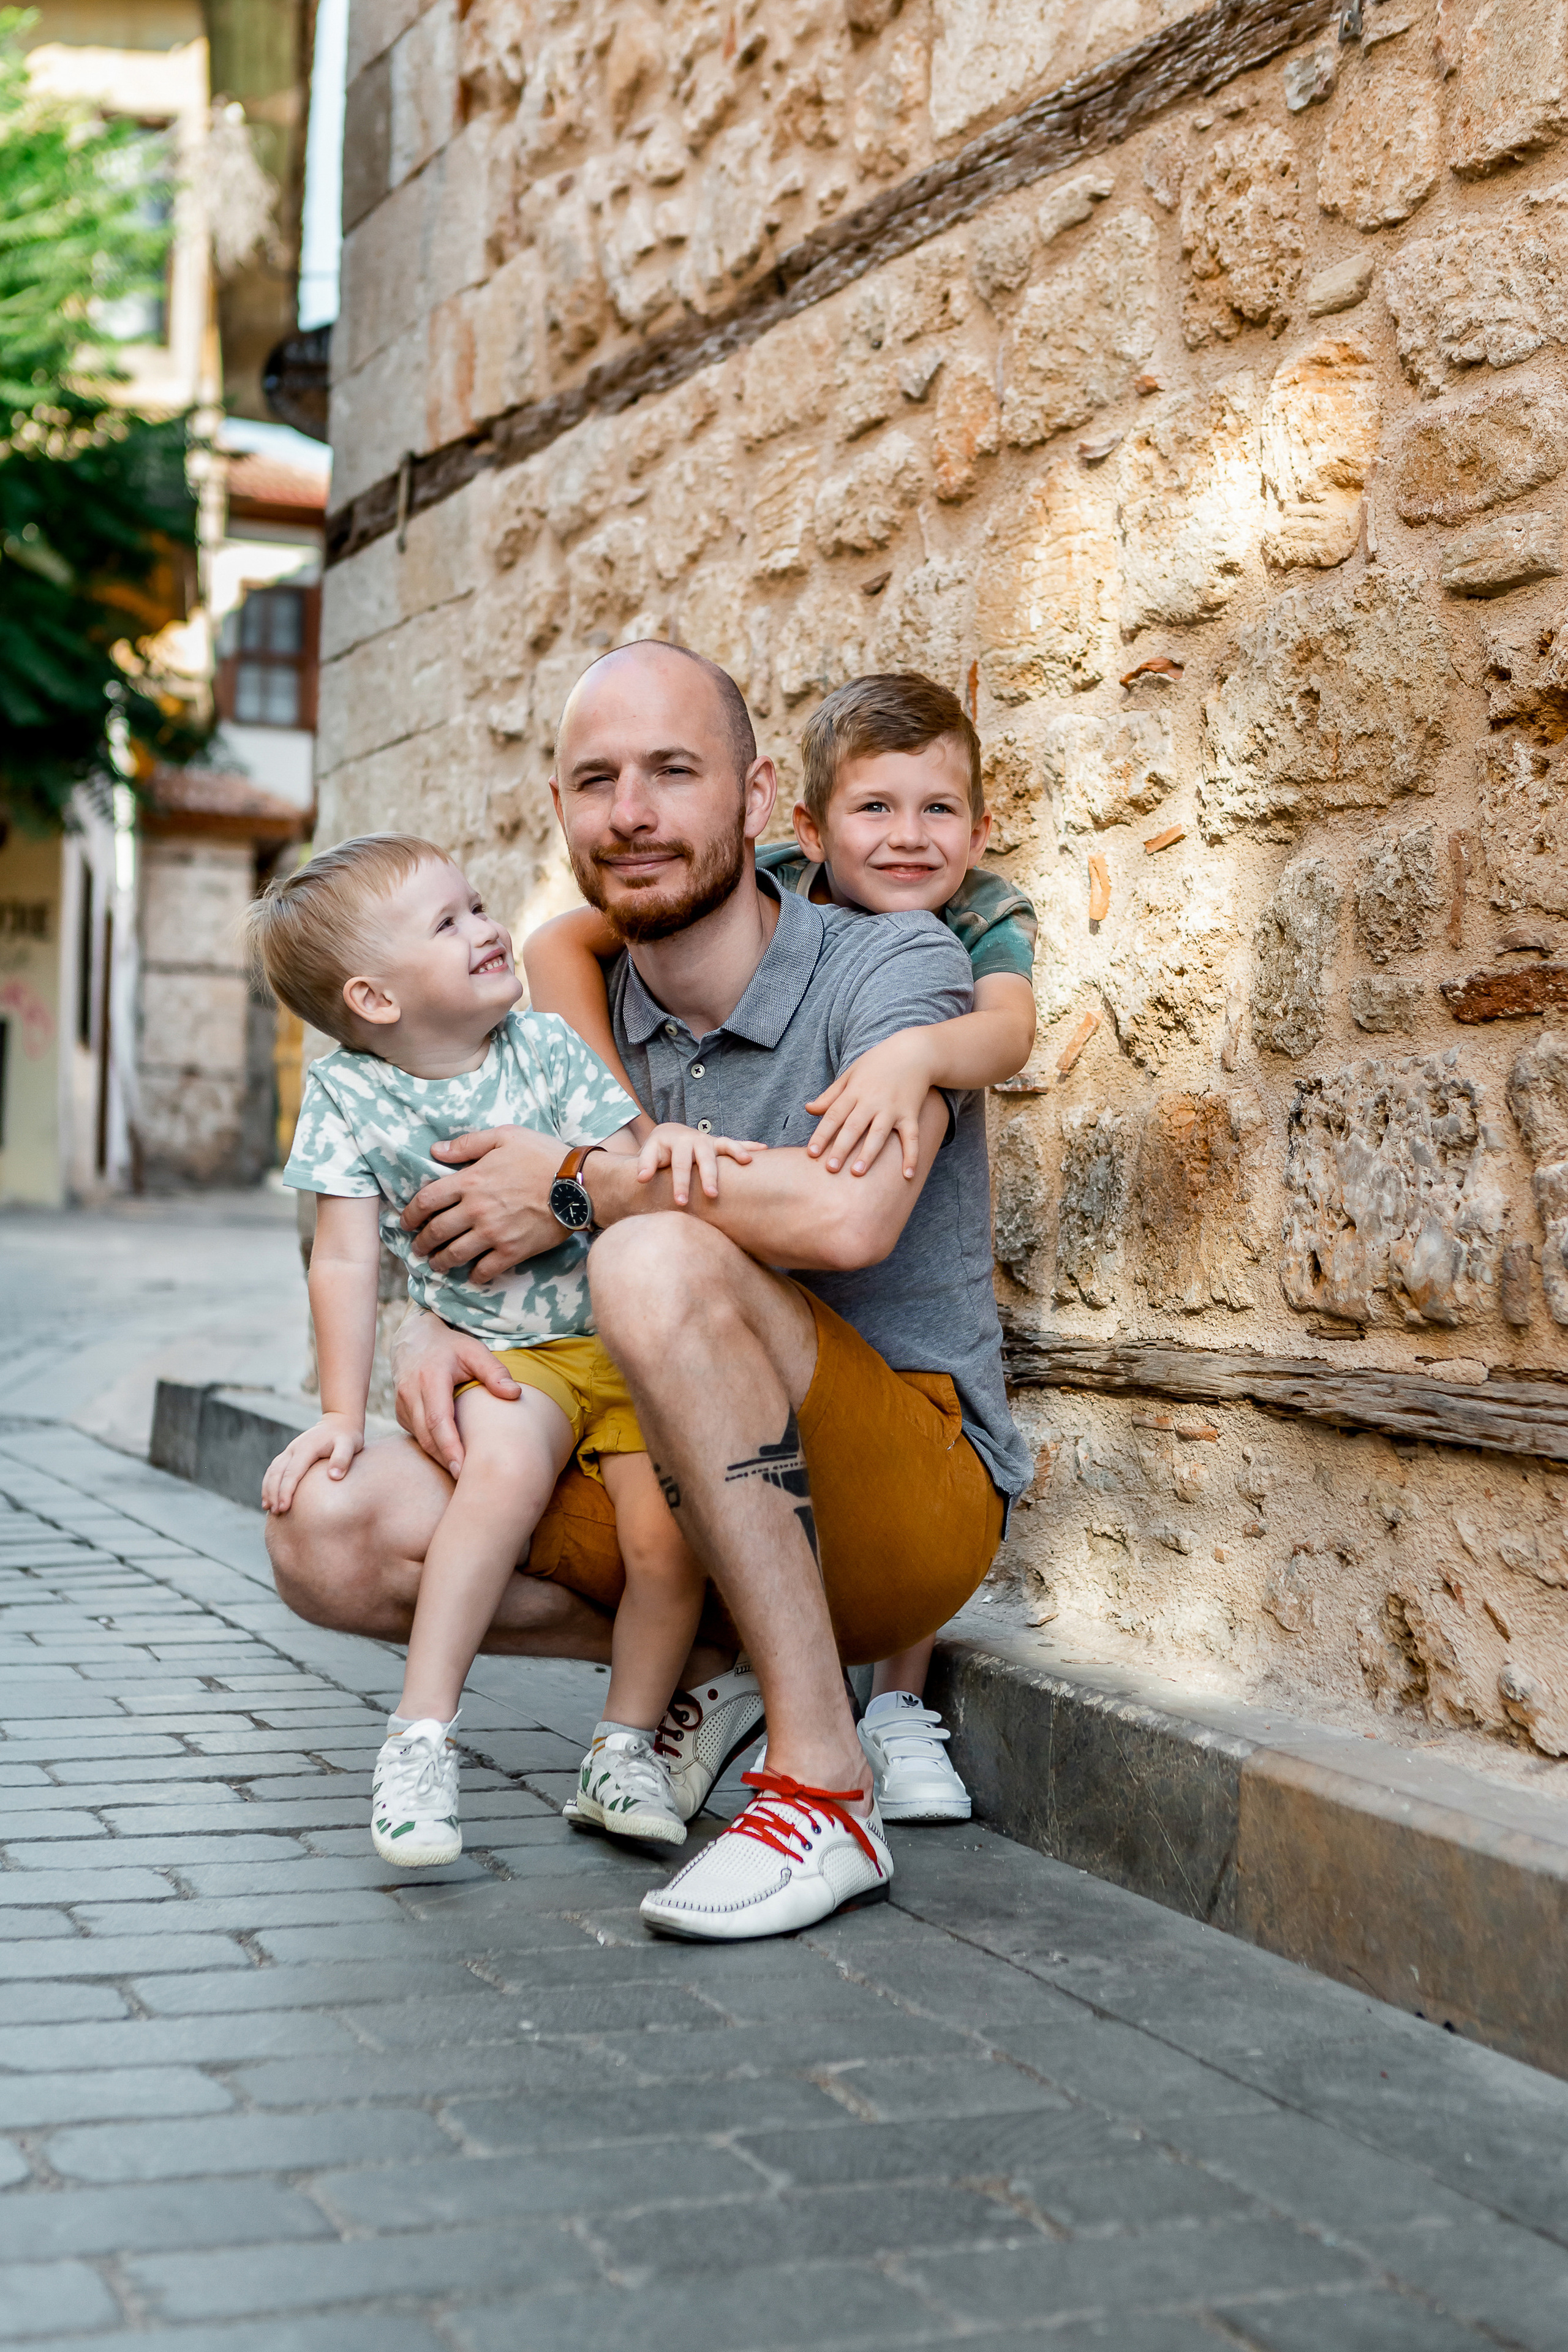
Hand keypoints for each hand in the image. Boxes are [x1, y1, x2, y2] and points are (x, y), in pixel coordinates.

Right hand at [262, 1414, 363, 1513]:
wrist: (339, 1422)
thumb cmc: (346, 1436)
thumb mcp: (350, 1444)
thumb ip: (342, 1459)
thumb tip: (334, 1477)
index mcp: (306, 1448)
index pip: (291, 1472)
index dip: (286, 1491)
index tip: (284, 1507)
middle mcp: (294, 1448)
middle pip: (277, 1473)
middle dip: (273, 1493)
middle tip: (275, 1512)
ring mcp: (290, 1451)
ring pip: (272, 1471)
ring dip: (268, 1489)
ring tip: (268, 1509)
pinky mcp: (289, 1455)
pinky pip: (274, 1469)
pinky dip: (268, 1483)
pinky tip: (269, 1497)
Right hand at [392, 1307, 521, 1476]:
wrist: (414, 1338)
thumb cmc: (451, 1347)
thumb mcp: (475, 1351)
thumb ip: (494, 1371)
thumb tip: (514, 1394)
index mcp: (430, 1378)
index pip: (437, 1419)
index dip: (449, 1446)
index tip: (462, 1468)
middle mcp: (410, 1392)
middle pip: (427, 1436)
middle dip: (446, 1460)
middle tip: (468, 1482)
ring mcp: (401, 1404)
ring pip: (420, 1439)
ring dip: (440, 1457)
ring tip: (464, 1474)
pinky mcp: (400, 1413)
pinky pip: (417, 1435)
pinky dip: (433, 1447)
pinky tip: (451, 1455)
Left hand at [402, 1127, 565, 1280]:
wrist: (578, 1185)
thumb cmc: (543, 1156)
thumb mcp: (504, 1136)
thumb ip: (468, 1144)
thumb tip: (436, 1150)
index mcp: (470, 1181)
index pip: (427, 1201)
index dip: (410, 1214)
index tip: (405, 1222)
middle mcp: (476, 1210)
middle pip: (436, 1232)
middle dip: (421, 1243)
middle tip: (417, 1248)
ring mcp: (493, 1233)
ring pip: (455, 1255)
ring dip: (441, 1262)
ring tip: (436, 1265)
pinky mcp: (512, 1251)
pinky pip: (485, 1270)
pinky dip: (475, 1276)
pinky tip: (473, 1276)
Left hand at [635, 1123, 766, 1206]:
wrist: (670, 1134)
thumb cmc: (660, 1149)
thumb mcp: (649, 1152)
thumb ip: (645, 1164)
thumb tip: (641, 1179)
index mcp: (678, 1143)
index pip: (679, 1165)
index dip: (680, 1184)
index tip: (681, 1202)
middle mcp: (697, 1140)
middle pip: (704, 1158)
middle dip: (708, 1176)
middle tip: (712, 1194)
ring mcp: (711, 1141)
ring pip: (724, 1147)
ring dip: (736, 1153)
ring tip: (747, 1161)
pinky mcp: (720, 1144)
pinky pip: (736, 1143)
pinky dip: (749, 1145)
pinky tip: (764, 1150)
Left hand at [805, 1032, 934, 1177]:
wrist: (913, 1052)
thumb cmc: (877, 1064)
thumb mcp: (850, 1074)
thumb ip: (830, 1095)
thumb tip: (809, 1109)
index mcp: (854, 1092)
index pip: (834, 1115)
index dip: (822, 1134)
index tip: (811, 1153)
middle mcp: (872, 1101)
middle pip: (853, 1127)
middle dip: (841, 1148)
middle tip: (830, 1169)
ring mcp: (892, 1108)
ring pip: (878, 1134)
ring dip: (868, 1154)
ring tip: (857, 1173)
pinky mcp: (910, 1113)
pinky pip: (911, 1137)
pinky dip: (911, 1156)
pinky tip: (908, 1174)